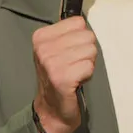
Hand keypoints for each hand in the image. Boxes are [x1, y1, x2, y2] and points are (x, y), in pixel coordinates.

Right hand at [32, 15, 96, 132]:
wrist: (52, 109)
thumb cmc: (59, 76)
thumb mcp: (56, 50)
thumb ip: (68, 34)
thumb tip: (85, 24)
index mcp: (41, 37)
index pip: (78, 22)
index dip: (80, 39)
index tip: (70, 53)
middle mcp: (43, 48)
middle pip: (87, 36)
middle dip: (86, 52)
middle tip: (74, 65)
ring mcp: (51, 63)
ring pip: (91, 51)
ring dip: (88, 64)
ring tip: (75, 73)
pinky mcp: (62, 78)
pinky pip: (89, 66)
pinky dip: (87, 75)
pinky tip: (76, 81)